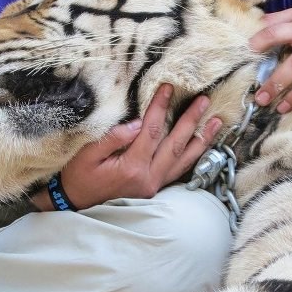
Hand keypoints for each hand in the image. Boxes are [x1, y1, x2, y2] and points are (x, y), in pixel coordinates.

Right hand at [33, 85, 222, 209]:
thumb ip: (114, 138)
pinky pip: (179, 171)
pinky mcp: (155, 189)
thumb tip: (138, 123)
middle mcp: (148, 178)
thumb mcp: (88, 154)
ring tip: (217, 122)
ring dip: (201, 140)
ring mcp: (154, 186)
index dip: (160, 108)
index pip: (152, 132)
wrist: (75, 204)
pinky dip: (194, 156)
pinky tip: (202, 144)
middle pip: (175, 145)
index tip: (168, 88)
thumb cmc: (79, 177)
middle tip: (204, 100)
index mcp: (132, 168)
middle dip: (191, 120)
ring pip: (184, 160)